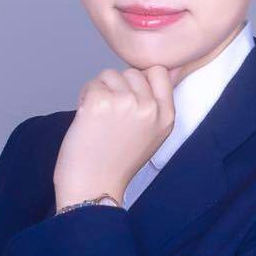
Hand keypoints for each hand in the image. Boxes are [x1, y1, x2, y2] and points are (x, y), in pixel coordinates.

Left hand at [53, 64, 182, 208]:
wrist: (94, 186)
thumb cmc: (118, 162)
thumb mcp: (152, 134)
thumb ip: (159, 103)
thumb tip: (171, 69)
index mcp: (166, 116)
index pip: (158, 71)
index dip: (140, 81)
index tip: (130, 100)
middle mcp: (149, 108)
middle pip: (131, 72)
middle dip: (118, 87)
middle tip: (111, 117)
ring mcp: (125, 103)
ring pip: (110, 74)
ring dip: (100, 91)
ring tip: (99, 120)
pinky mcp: (100, 101)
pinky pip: (92, 84)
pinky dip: (85, 98)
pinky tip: (88, 121)